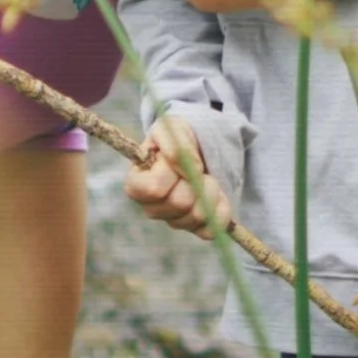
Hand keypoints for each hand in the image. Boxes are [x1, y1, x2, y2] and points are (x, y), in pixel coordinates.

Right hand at [124, 115, 229, 238]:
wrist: (198, 148)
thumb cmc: (177, 139)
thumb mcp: (171, 129)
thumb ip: (174, 144)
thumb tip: (188, 168)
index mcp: (136, 184)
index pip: (153, 189)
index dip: (170, 173)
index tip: (177, 160)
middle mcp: (152, 208)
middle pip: (180, 203)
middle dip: (195, 180)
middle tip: (197, 167)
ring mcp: (173, 221)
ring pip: (198, 215)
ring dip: (210, 190)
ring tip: (205, 176)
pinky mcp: (195, 229)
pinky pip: (212, 228)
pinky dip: (220, 208)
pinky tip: (216, 194)